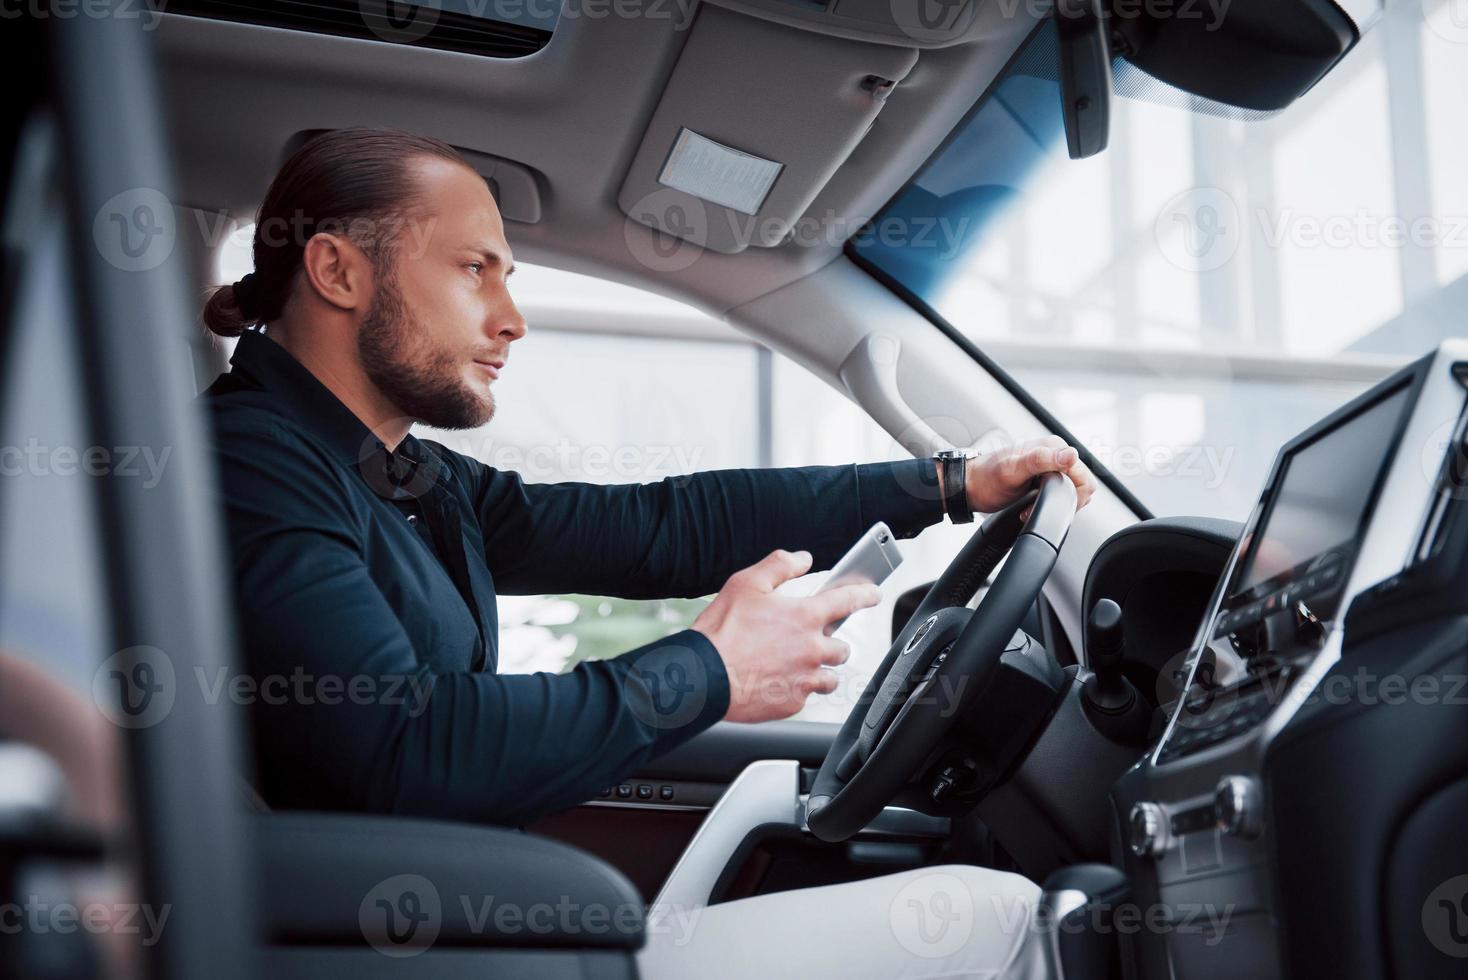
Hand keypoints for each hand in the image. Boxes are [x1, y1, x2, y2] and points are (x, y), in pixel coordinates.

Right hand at [692, 549, 880, 722]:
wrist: (702, 678)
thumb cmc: (721, 631)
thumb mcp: (746, 584)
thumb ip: (779, 566)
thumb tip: (802, 558)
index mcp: (804, 617)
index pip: (848, 600)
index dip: (865, 594)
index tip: (874, 594)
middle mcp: (812, 649)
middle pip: (842, 647)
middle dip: (830, 643)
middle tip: (807, 640)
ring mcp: (805, 679)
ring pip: (830, 676)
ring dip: (820, 670)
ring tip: (795, 665)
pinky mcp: (793, 703)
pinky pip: (806, 696)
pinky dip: (797, 689)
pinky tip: (776, 681)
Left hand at [961, 435, 1095, 513]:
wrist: (970, 485)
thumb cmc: (986, 478)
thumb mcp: (1012, 470)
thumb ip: (1041, 460)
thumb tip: (1071, 455)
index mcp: (1053, 447)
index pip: (1084, 478)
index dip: (1070, 496)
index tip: (1046, 501)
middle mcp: (1055, 453)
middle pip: (1081, 485)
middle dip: (1063, 501)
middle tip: (1035, 505)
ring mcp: (1051, 465)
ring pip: (1072, 491)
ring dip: (1055, 503)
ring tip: (1030, 505)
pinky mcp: (1045, 476)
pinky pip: (1061, 493)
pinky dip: (1049, 503)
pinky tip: (1030, 504)